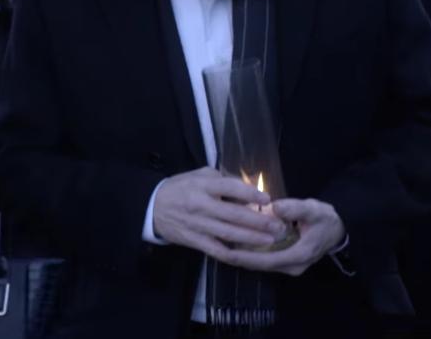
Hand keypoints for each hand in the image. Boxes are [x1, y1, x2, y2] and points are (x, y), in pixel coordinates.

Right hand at [152, 167, 287, 255]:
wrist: (152, 207)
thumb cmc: (180, 188)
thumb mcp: (198, 175)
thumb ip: (222, 179)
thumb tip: (248, 186)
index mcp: (202, 186)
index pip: (229, 188)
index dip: (250, 194)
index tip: (267, 200)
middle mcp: (201, 205)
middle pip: (234, 214)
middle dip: (259, 221)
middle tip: (278, 226)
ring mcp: (198, 225)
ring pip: (229, 234)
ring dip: (252, 238)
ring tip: (270, 240)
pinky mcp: (194, 241)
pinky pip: (216, 250)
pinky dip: (233, 254)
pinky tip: (249, 255)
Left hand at [214, 198, 345, 275]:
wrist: (337, 228)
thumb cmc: (324, 218)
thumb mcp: (313, 209)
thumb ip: (295, 208)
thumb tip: (275, 207)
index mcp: (299, 255)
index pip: (267, 260)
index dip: (246, 256)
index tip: (227, 251)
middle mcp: (292, 266)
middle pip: (260, 265)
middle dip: (239, 258)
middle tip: (216, 248)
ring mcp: (289, 266)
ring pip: (261, 264)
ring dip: (242, 257)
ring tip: (220, 246)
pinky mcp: (285, 262)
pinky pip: (264, 260)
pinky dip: (250, 254)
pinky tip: (235, 245)